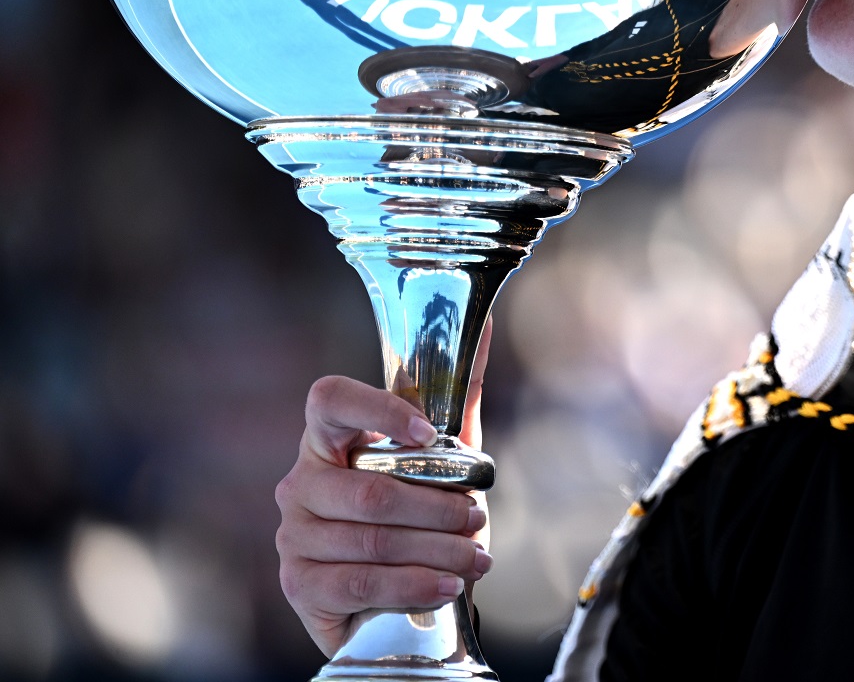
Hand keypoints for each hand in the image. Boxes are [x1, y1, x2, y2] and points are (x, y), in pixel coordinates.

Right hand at [275, 324, 494, 654]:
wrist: (391, 600)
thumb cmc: (417, 519)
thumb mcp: (444, 463)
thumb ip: (458, 404)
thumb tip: (486, 327)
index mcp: (329, 440)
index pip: (329, 399)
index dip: (377, 408)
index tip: (428, 433)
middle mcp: (300, 483)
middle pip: (369, 488)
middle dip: (437, 509)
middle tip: (477, 518)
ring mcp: (292, 535)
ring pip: (373, 539)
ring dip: (437, 550)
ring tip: (476, 557)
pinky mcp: (298, 584)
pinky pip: (361, 582)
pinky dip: (415, 584)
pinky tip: (447, 585)